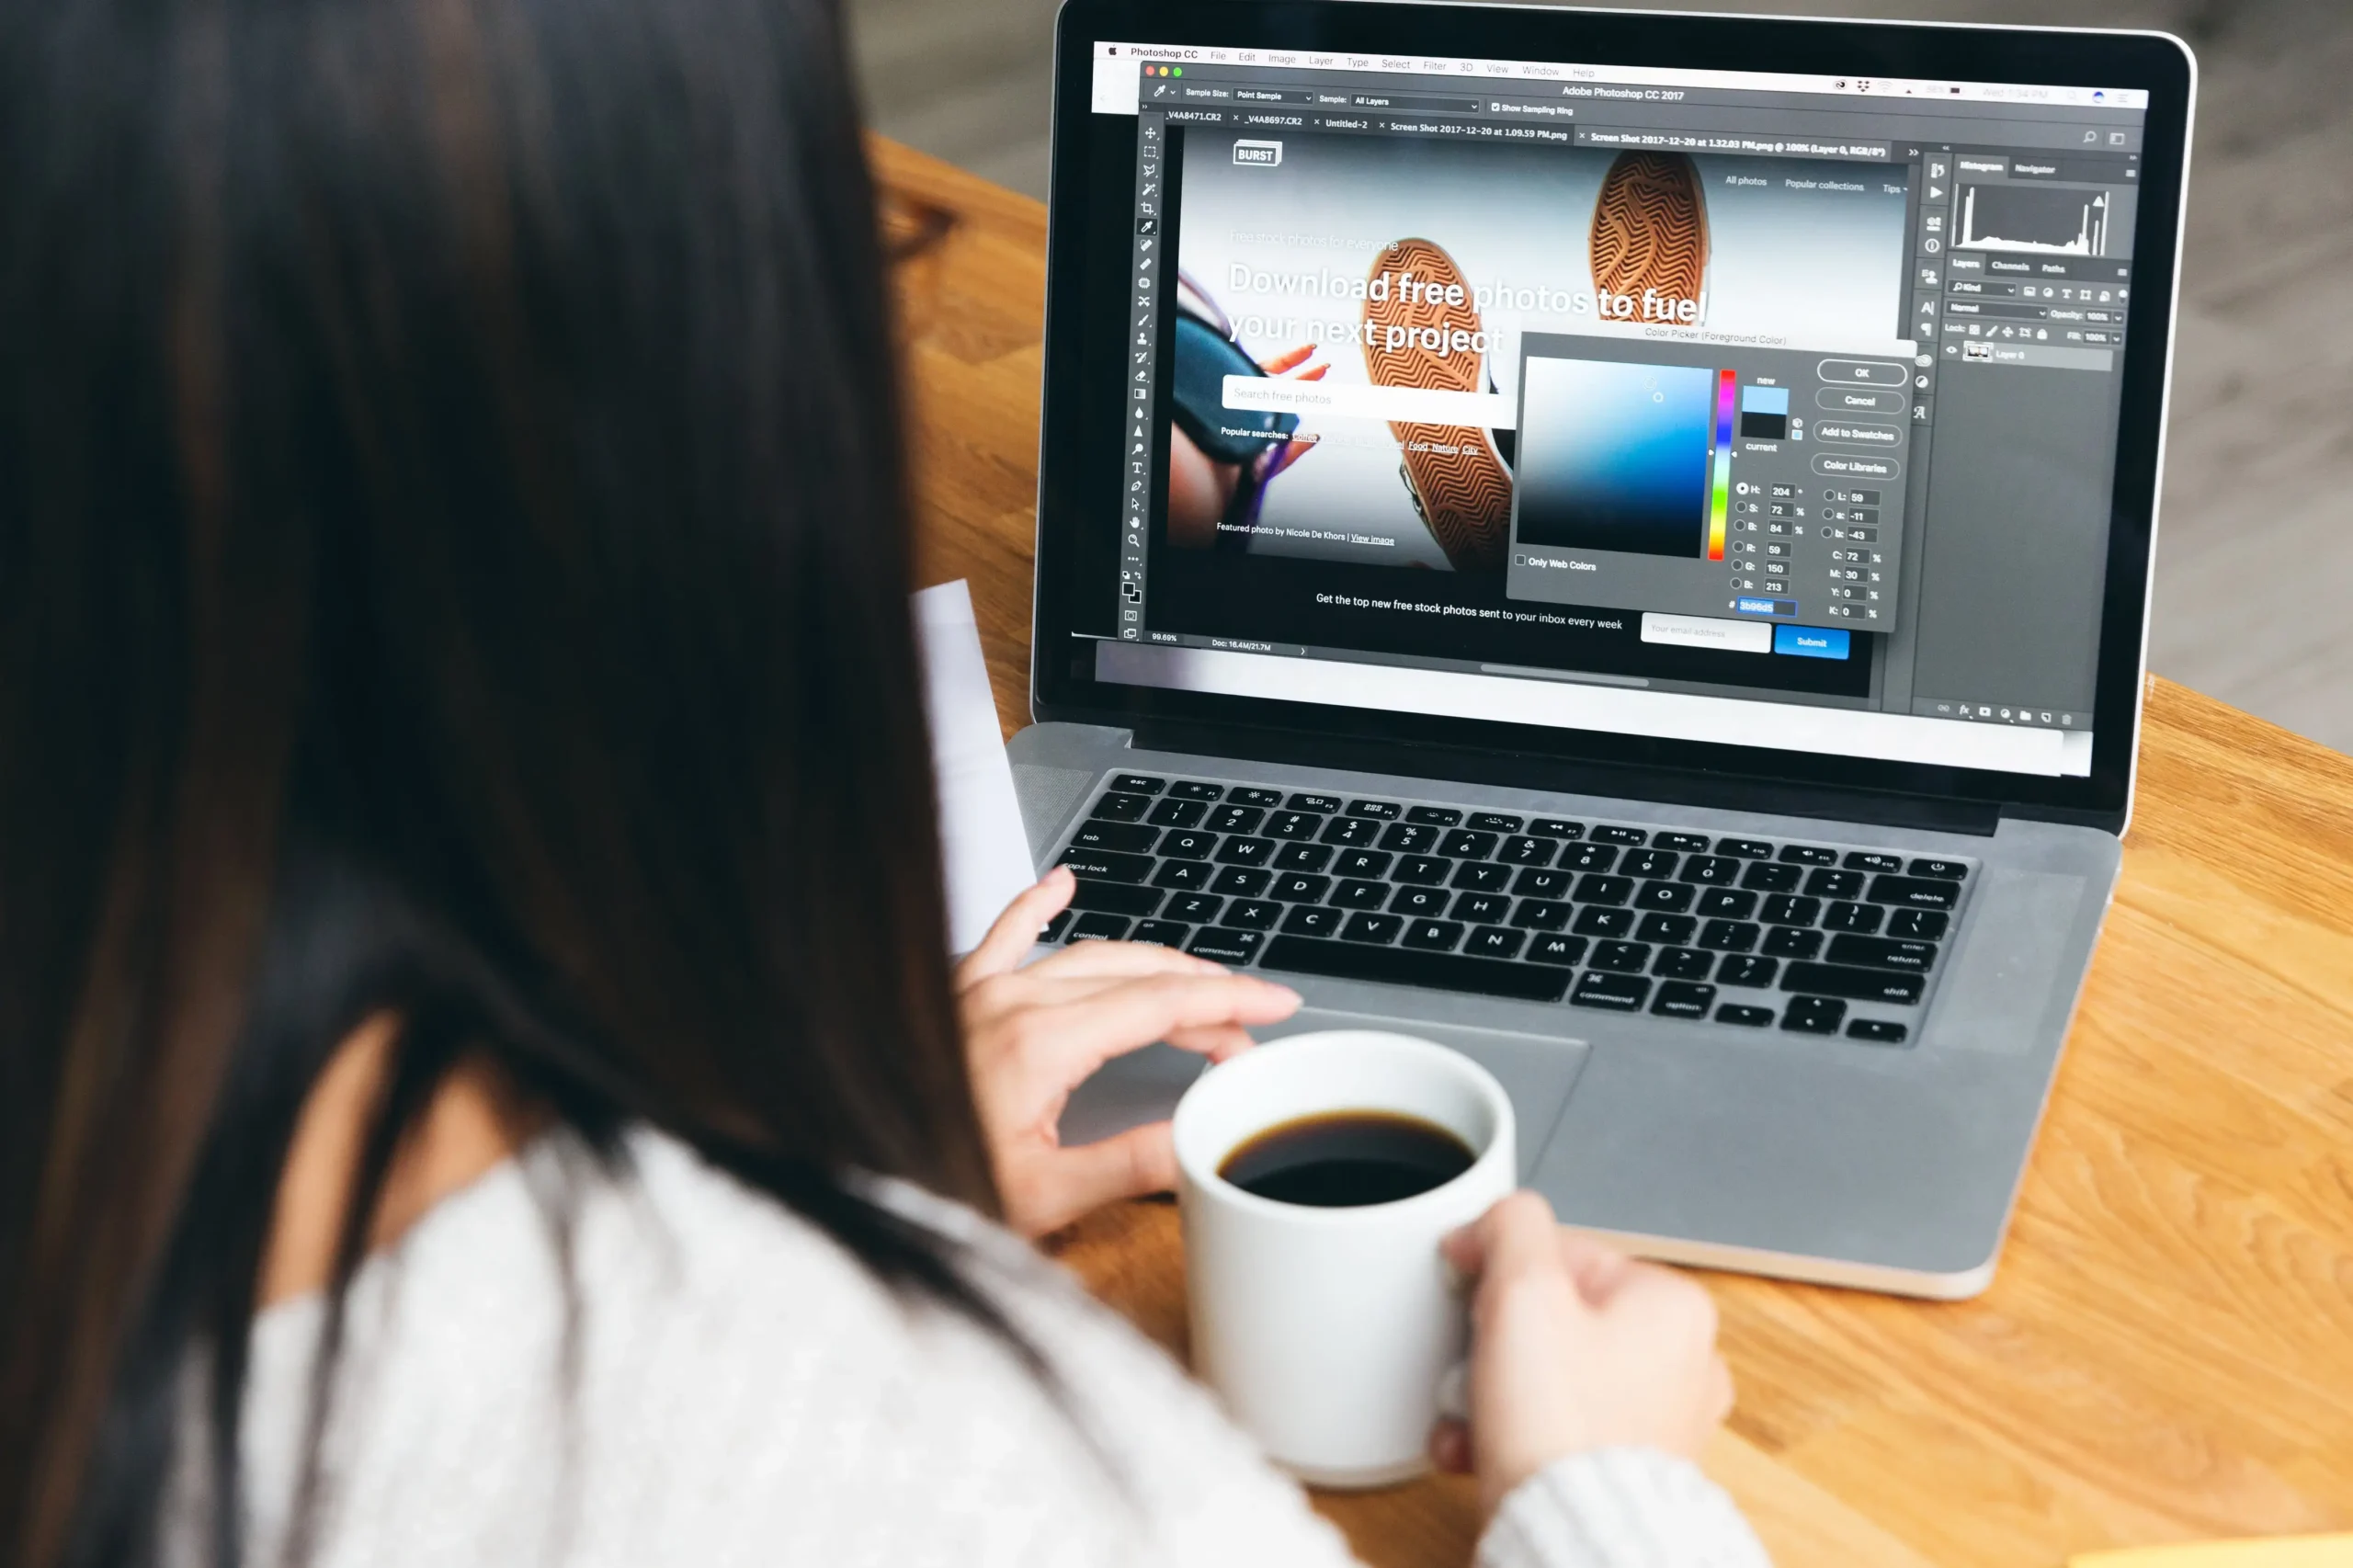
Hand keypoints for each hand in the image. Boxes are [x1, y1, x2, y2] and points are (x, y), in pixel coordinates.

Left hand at [956, 868, 1301, 1236]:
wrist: (844, 1175)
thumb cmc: (922, 1186)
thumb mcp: (1044, 1198)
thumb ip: (1129, 1166)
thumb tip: (1200, 1145)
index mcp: (1040, 1044)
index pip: (1161, 1004)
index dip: (1230, 1003)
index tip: (1276, 1005)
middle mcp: (1010, 1003)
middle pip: (1135, 975)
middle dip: (1205, 994)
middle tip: (1249, 1027)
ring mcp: (979, 994)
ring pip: (1086, 953)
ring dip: (1150, 962)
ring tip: (1197, 979)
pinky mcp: (953, 999)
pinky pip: (1001, 935)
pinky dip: (1036, 905)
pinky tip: (1059, 883)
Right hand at [1431, 1191, 1734, 1514]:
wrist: (1573, 1536)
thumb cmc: (1562, 1429)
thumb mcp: (1523, 1292)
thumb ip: (1512, 1227)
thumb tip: (1501, 1218)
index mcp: (1673, 1305)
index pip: (1566, 1251)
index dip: (1500, 1265)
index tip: (1463, 1284)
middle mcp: (1683, 1362)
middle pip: (1557, 1316)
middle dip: (1495, 1339)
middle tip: (1470, 1357)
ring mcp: (1660, 1421)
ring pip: (1553, 1376)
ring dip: (1495, 1389)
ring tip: (1468, 1411)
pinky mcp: (1628, 1469)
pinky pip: (1558, 1428)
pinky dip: (1513, 1432)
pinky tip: (1478, 1446)